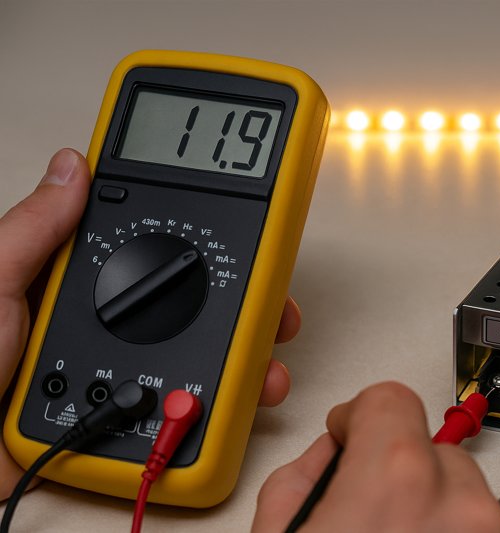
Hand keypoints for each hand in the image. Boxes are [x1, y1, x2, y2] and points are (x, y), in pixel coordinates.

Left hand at [0, 149, 298, 499]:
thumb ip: (34, 231)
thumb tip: (74, 165)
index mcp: (80, 286)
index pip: (152, 249)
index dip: (201, 239)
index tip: (245, 230)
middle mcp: (111, 325)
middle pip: (195, 303)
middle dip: (247, 301)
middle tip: (273, 303)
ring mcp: (125, 372)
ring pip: (203, 355)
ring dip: (248, 356)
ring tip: (268, 359)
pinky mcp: (132, 419)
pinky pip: (189, 405)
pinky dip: (227, 404)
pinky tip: (246, 398)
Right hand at [254, 382, 499, 532]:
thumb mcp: (278, 530)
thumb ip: (304, 470)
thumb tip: (329, 453)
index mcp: (398, 476)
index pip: (391, 397)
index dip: (359, 412)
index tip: (348, 432)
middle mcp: (457, 502)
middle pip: (426, 443)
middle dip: (392, 462)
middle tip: (360, 502)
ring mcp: (486, 532)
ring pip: (455, 485)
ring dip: (422, 499)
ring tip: (385, 532)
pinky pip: (471, 522)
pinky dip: (443, 528)